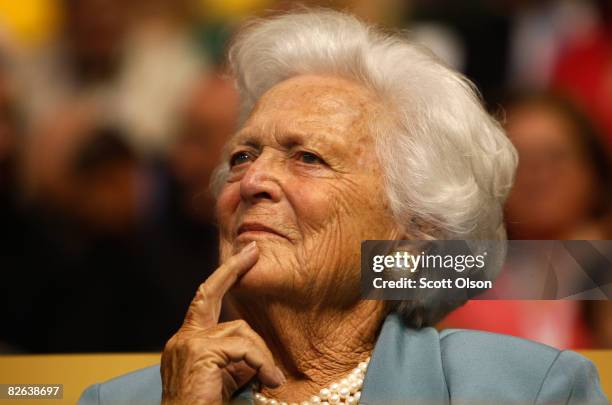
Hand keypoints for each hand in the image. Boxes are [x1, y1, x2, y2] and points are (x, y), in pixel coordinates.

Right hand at [161, 241, 284, 403]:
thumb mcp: (226, 379)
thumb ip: (237, 357)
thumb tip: (260, 350)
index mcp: (185, 342)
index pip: (203, 300)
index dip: (222, 276)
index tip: (243, 255)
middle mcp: (181, 338)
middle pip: (213, 297)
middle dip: (232, 269)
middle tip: (253, 250)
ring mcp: (188, 343)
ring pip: (239, 331)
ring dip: (262, 355)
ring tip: (272, 380)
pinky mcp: (200, 353)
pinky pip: (243, 348)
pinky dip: (262, 363)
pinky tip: (269, 381)